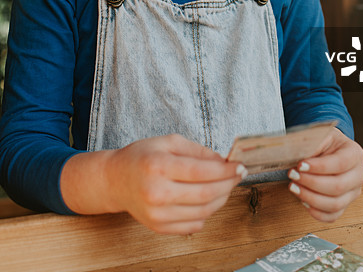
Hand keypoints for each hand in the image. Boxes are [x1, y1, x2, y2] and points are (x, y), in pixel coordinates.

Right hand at [62, 134, 246, 234]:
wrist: (115, 180)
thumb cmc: (142, 156)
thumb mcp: (169, 142)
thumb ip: (197, 150)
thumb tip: (223, 160)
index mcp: (158, 166)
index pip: (202, 171)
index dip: (226, 169)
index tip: (240, 165)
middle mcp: (157, 193)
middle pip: (206, 194)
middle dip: (229, 184)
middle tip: (239, 175)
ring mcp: (157, 214)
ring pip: (203, 212)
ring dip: (222, 198)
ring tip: (227, 185)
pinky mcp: (158, 227)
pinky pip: (193, 225)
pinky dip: (207, 213)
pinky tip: (210, 199)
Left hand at [287, 128, 362, 221]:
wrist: (330, 150)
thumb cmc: (325, 141)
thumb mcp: (321, 134)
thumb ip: (314, 142)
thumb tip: (302, 156)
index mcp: (355, 153)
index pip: (340, 163)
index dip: (319, 167)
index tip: (300, 165)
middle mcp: (358, 174)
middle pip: (338, 186)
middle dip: (312, 183)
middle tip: (293, 175)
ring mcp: (353, 192)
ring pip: (335, 204)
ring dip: (310, 198)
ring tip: (294, 187)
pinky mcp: (345, 205)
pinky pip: (332, 216)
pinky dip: (316, 212)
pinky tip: (303, 200)